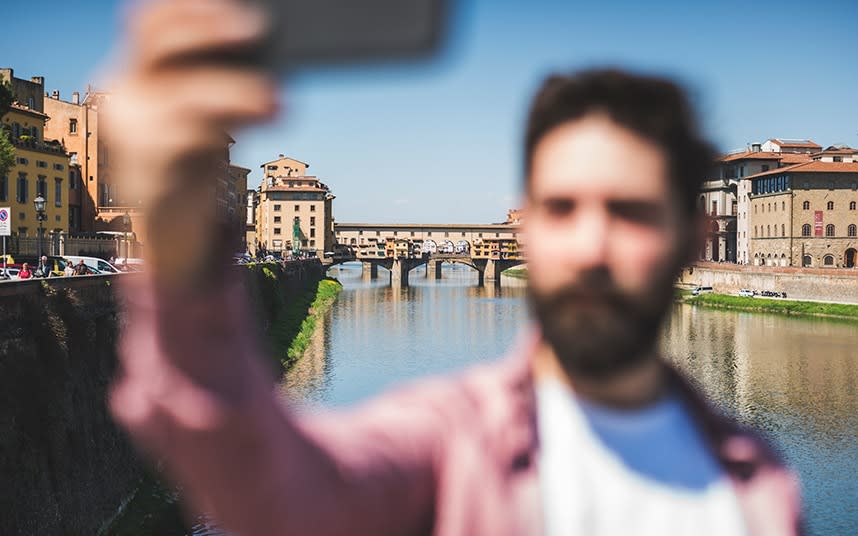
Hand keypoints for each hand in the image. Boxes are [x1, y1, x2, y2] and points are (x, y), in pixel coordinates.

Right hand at [103, 0, 278, 289]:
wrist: (172, 227)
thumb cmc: (192, 159)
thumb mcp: (203, 112)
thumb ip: (217, 80)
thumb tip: (260, 41)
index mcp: (136, 75)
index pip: (151, 23)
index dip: (188, 7)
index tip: (234, 5)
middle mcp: (127, 97)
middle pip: (161, 45)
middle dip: (210, 31)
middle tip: (256, 28)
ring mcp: (135, 134)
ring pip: (186, 95)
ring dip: (237, 93)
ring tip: (277, 101)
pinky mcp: (153, 172)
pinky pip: (192, 140)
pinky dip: (230, 129)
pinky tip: (262, 121)